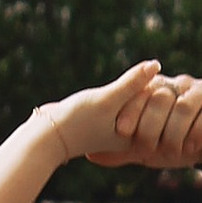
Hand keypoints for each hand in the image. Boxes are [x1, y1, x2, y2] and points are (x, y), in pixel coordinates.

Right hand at [39, 59, 162, 161]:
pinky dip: (111, 94)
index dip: (144, 87)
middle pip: (143, 101)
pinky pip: (117, 100)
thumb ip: (132, 83)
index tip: (123, 92)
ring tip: (101, 97)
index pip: (153, 104)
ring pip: (129, 98)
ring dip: (121, 89)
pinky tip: (94, 100)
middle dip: (133, 89)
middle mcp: (128, 136)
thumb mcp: (107, 100)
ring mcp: (116, 129)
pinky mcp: (103, 121)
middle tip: (111, 95)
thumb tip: (156, 64)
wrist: (44, 136)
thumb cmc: (77, 122)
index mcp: (136, 138)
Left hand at [85, 71, 201, 170]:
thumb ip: (123, 149)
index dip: (132, 110)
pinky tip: (193, 147)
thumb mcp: (150, 148)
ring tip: (174, 151)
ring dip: (176, 132)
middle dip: (153, 125)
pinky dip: (200, 130)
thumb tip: (90, 156)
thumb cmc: (179, 143)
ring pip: (185, 105)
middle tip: (149, 149)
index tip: (123, 131)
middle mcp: (181, 85)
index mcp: (161, 90)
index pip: (142, 93)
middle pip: (162, 96)